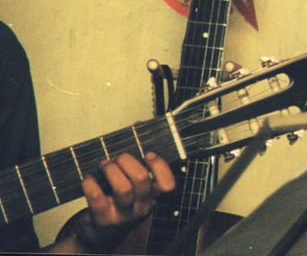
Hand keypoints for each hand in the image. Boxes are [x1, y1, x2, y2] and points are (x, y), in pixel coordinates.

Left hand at [50, 152, 175, 253]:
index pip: (168, 184)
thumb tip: (138, 125)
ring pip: (123, 189)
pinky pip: (98, 199)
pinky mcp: (104, 220)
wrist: (102, 232)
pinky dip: (91, 184)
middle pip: (141, 180)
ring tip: (104, 165)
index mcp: (152, 195)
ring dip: (111, 170)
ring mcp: (123, 214)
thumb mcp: (133, 182)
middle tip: (117, 157)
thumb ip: (137, 155)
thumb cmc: (119, 201)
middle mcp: (142, 206)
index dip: (160, 167)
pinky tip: (88, 178)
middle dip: (127, 161)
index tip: (148, 154)